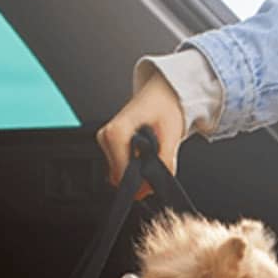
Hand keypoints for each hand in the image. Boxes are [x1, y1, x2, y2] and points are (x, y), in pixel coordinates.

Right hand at [96, 70, 184, 191]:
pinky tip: (145, 153)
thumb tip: (160, 183)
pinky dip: (134, 167)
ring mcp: (105, 140)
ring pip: (119, 173)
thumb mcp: (172, 135)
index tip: (155, 182)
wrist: (162, 93)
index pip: (122, 174)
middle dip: (141, 178)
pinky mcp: (109, 143)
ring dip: (138, 172)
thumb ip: (166, 163)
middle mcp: (106, 136)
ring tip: (152, 152)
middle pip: (120, 176)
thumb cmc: (165, 107)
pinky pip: (120, 166)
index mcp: (117, 132)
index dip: (141, 183)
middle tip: (158, 163)